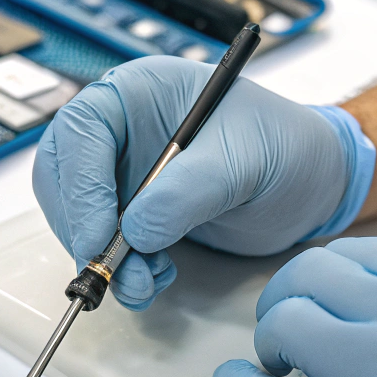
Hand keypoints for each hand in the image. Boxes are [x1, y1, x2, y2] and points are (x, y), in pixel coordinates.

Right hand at [32, 56, 373, 309]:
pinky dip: (122, 270)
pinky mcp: (136, 212)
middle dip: (82, 230)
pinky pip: (106, 244)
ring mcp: (125, 173)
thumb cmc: (286, 147)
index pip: (81, 132)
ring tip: (144, 283)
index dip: (81, 187)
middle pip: (65, 178)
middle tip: (109, 271)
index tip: (100, 235)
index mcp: (139, 92)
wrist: (311, 184)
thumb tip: (136, 231)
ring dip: (103, 259)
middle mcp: (122, 130)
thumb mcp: (244, 161)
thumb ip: (188, 191)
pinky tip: (156, 277)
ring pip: (79, 218)